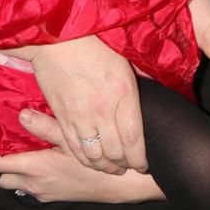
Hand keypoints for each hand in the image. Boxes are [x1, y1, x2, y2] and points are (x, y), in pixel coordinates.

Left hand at [0, 111, 164, 204]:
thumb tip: (20, 113)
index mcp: (34, 167)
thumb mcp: (76, 139)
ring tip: (5, 147)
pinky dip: (22, 171)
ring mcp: (41, 192)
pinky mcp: (52, 195)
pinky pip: (27, 184)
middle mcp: (32, 183)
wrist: (126, 185)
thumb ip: (46, 126)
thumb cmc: (102, 161)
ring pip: (11, 180)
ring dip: (5, 166)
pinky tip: (33, 157)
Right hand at [28, 37, 144, 174]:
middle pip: (115, 151)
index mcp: (123, 93)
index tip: (145, 164)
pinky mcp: (61, 118)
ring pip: (93, 154)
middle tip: (130, 168)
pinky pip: (73, 147)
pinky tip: (92, 162)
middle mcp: (102, 109)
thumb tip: (153, 94)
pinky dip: (84, 159)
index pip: (134, 138)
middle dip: (125, 165)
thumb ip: (138, 82)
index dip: (140, 157)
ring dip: (105, 166)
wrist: (56, 41)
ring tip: (113, 169)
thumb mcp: (125, 61)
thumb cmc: (95, 45)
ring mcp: (80, 116)